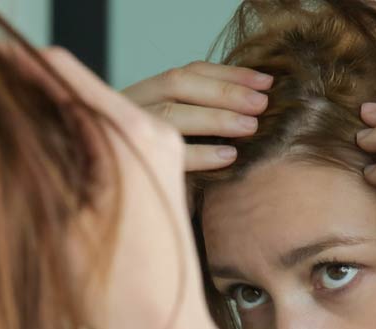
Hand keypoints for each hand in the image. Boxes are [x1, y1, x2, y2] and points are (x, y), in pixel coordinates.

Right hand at [21, 48, 221, 328]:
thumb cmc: (113, 294)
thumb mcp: (54, 224)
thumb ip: (28, 159)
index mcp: (127, 134)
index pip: (59, 70)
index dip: (13, 67)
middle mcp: (153, 130)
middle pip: (76, 85)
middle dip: (30, 92)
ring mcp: (163, 148)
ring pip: (91, 109)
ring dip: (50, 116)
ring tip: (4, 135)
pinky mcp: (162, 169)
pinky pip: (109, 134)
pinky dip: (75, 139)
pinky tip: (41, 159)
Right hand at [123, 61, 271, 170]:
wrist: (109, 209)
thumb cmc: (154, 172)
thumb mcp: (175, 136)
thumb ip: (198, 117)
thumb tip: (251, 105)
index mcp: (143, 93)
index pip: (188, 72)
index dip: (229, 73)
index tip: (266, 81)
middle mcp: (128, 104)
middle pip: (178, 84)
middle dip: (225, 91)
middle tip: (262, 104)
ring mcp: (122, 130)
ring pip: (171, 114)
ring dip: (216, 118)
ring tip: (251, 127)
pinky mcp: (126, 162)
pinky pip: (167, 153)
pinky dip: (201, 154)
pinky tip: (229, 157)